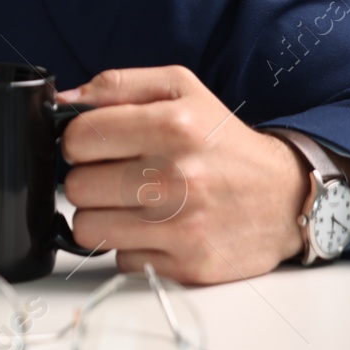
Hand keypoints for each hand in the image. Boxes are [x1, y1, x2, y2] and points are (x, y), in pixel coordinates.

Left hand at [56, 65, 309, 284]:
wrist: (286, 196)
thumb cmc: (223, 142)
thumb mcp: (181, 90)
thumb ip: (117, 85)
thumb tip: (63, 99)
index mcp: (173, 126)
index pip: (78, 138)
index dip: (79, 142)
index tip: (97, 146)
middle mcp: (177, 177)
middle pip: (76, 187)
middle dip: (89, 180)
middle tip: (117, 176)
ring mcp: (182, 226)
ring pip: (88, 228)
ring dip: (102, 217)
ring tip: (131, 203)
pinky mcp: (187, 264)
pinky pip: (121, 259)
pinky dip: (132, 246)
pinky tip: (157, 229)